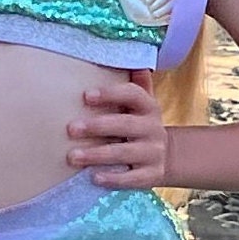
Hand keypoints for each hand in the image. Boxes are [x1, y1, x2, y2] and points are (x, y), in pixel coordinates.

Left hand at [67, 73, 170, 187]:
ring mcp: (153, 153)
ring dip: (98, 155)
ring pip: (125, 153)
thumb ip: (136, 84)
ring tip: (72, 157)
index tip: (86, 96)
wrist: (168, 157)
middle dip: (97, 126)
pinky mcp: (152, 175)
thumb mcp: (141, 105)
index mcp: (148, 107)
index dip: (111, 94)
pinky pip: (132, 178)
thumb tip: (133, 60)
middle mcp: (153, 128)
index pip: (133, 95)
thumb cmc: (140, 125)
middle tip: (70, 128)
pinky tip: (94, 178)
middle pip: (126, 124)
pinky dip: (114, 179)